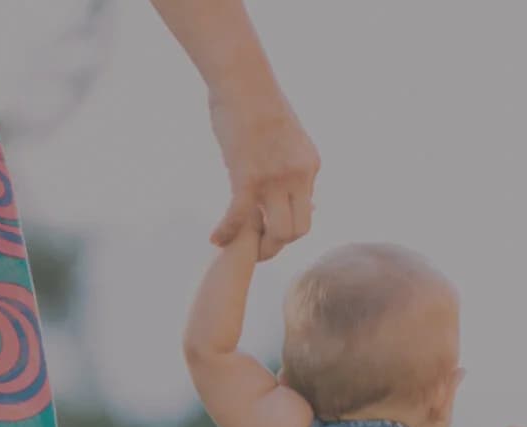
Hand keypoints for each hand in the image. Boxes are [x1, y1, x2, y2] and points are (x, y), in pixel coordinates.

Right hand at [208, 90, 318, 260]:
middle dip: (277, 245)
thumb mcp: (287, 134)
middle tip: (256, 247)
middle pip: (298, 230)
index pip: (308, 212)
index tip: (267, 228)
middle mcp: (298, 175)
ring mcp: (275, 178)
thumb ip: (290, 159)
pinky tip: (216, 239)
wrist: (243, 80)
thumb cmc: (257, 102)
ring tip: (239, 247)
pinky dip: (227, 233)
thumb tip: (284, 174)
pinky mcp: (247, 176)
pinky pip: (239, 218)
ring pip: (277, 232)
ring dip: (258, 248)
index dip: (287, 225)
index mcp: (310, 165)